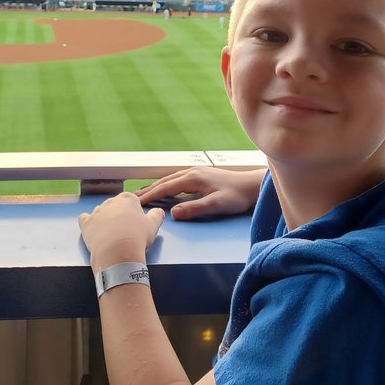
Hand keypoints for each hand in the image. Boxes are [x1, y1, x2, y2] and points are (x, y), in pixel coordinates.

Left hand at [78, 192, 164, 268]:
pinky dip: (88, 223)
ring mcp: (96, 212)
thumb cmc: (137, 238)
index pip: (132, 201)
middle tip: (126, 231)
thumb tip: (158, 211)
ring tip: (112, 235)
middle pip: (115, 206)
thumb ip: (157, 215)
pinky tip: (93, 229)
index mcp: (127, 198)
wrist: (118, 253)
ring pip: (101, 212)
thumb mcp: (153, 225)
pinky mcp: (86, 224)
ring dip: (105, 220)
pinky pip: (84, 219)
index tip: (137, 223)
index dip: (135, 212)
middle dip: (120, 216)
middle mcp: (110, 201)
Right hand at [136, 167, 264, 220]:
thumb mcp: (216, 205)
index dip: (150, 195)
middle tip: (132, 199)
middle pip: (164, 181)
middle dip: (148, 190)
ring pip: (170, 179)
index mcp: (192, 178)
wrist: (252, 185)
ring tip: (142, 193)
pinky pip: (176, 179)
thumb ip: (194, 208)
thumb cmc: (237, 196)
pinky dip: (165, 184)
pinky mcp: (201, 174)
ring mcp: (196, 171)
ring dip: (155, 186)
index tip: (136, 203)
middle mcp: (191, 171)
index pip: (165, 187)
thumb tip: (173, 213)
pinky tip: (164, 188)